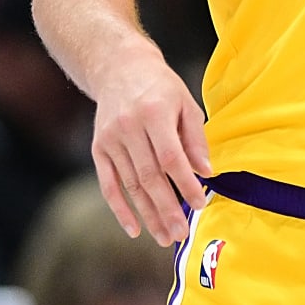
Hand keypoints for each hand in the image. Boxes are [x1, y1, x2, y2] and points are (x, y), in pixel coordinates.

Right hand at [90, 43, 212, 244]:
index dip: (186, 184)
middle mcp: (128, 127)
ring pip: (130, 185)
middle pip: (149, 176)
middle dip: (167, 209)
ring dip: (148, 215)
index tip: (199, 204)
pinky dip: (120, 210)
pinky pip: (108, 185)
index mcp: (154, 112)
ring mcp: (110, 139)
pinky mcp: (98, 148)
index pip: (171, 157)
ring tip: (164, 236)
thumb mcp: (185, 102)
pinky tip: (134, 229)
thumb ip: (196, 138)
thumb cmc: (160, 86)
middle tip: (181, 234)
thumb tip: (206, 172)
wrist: (119, 67)